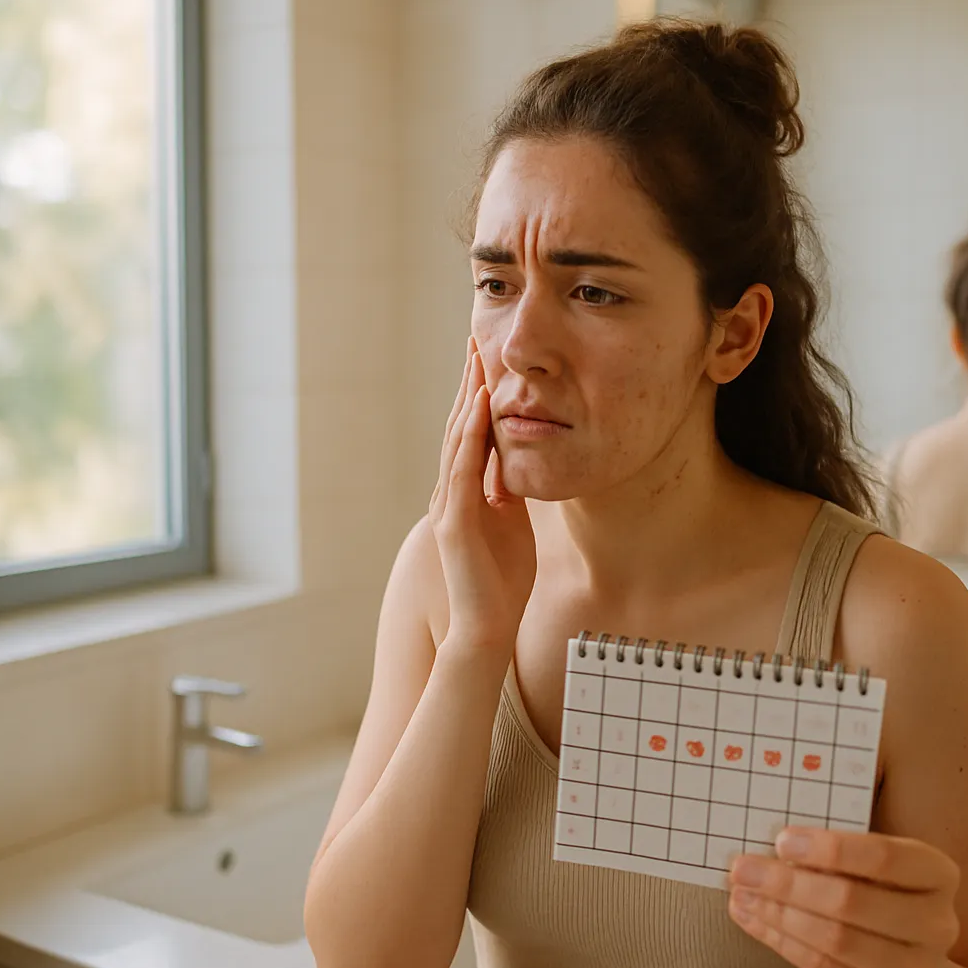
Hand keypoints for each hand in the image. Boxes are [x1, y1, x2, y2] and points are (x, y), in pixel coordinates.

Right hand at [428, 338, 536, 657]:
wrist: (486, 627)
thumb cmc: (502, 582)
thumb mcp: (512, 524)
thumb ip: (508, 492)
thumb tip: (517, 463)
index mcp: (467, 492)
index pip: (471, 433)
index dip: (477, 393)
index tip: (486, 357)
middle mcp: (451, 491)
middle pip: (458, 425)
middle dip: (468, 381)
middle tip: (475, 339)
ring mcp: (449, 504)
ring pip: (457, 439)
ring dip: (467, 396)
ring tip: (476, 358)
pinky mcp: (454, 521)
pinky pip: (464, 468)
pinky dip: (472, 434)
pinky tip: (479, 404)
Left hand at [728, 828, 961, 967]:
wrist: (925, 956)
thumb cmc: (894, 890)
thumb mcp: (890, 857)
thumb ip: (850, 837)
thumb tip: (785, 820)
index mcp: (938, 875)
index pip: (886, 857)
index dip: (832, 849)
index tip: (783, 839)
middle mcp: (935, 924)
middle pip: (853, 904)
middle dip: (788, 885)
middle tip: (744, 868)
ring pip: (835, 943)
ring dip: (779, 916)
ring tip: (742, 894)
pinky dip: (784, 944)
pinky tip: (755, 920)